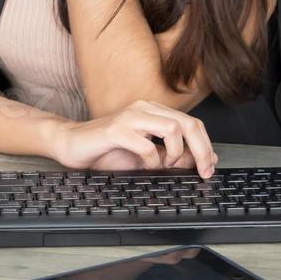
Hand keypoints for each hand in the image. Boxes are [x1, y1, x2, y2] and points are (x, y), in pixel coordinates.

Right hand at [45, 100, 216, 176]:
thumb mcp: (146, 156)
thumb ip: (170, 156)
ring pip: (172, 128)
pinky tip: (145, 166)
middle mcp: (144, 109)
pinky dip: (152, 161)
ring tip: (165, 165)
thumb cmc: (107, 150)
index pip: (191, 123)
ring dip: (175, 153)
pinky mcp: (115, 130)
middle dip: (202, 150)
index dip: (205, 146)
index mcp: (153, 112)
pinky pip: (146, 145)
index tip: (209, 167)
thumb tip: (197, 161)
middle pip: (188, 124)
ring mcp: (130, 117)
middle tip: (203, 171)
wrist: (71, 145)